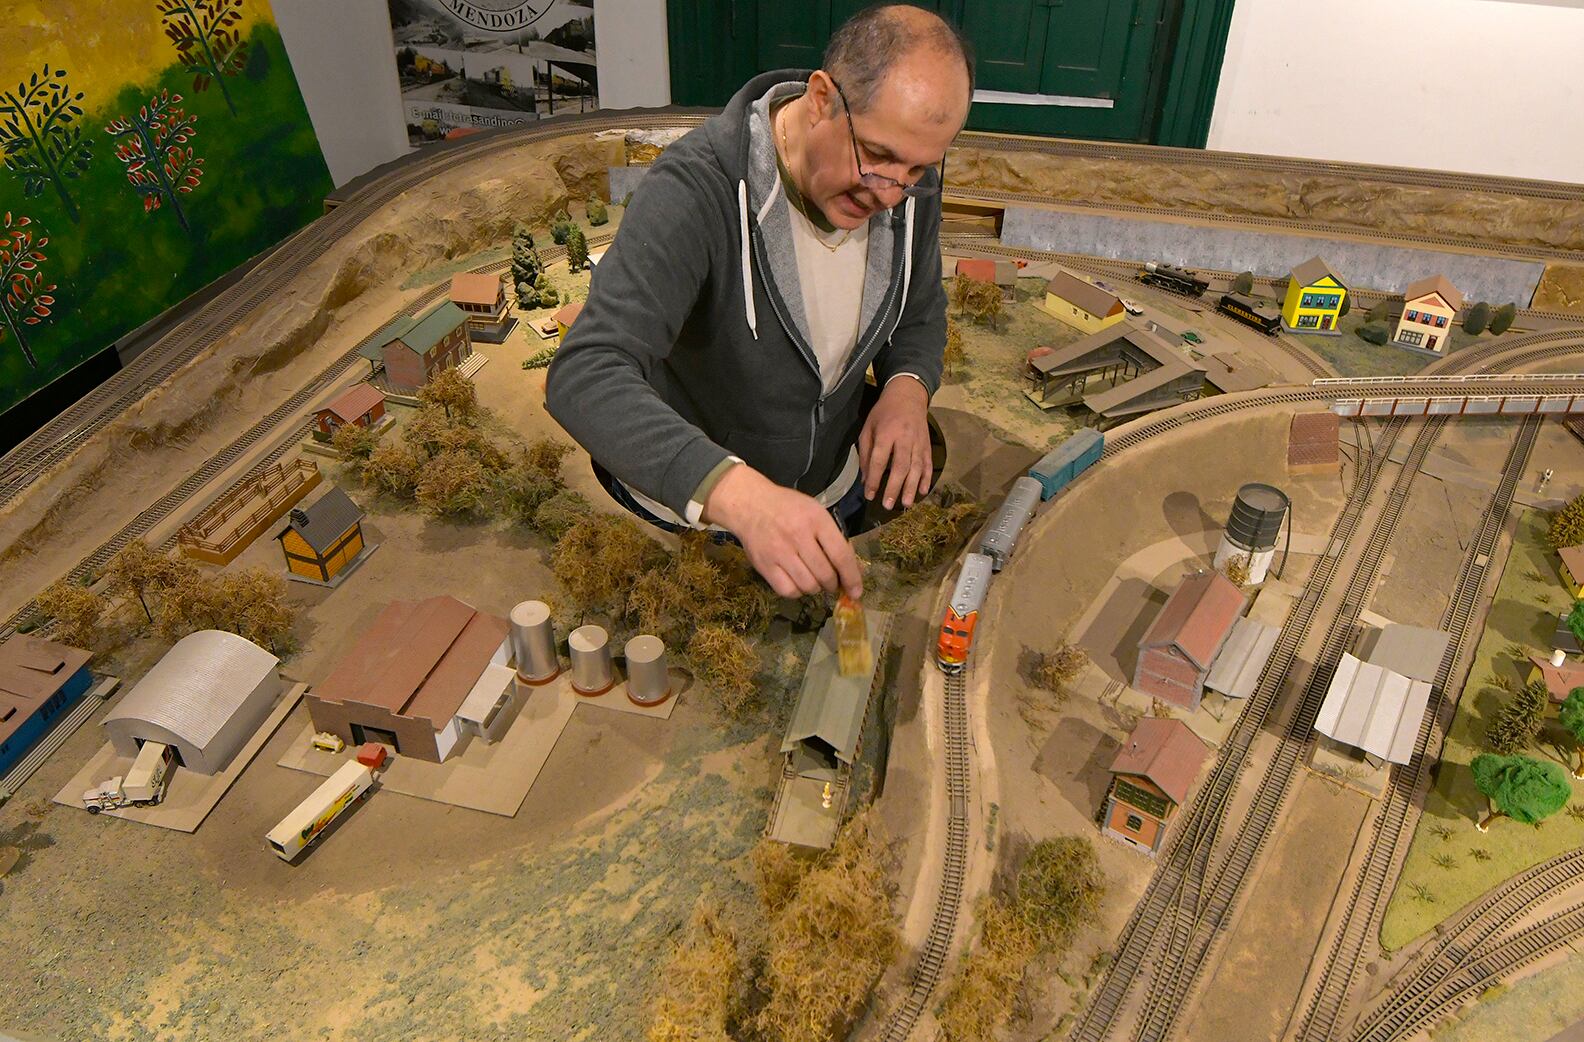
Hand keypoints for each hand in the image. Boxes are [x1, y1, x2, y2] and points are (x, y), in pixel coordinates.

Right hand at [703, 464, 863, 599]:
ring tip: (813, 580)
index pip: (841, 555)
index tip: (856, 592)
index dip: (852, 578)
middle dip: (833, 585)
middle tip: (831, 583)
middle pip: (825, 575)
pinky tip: (797, 582)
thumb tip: (852, 570)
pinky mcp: (764, 565)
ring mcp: (779, 552)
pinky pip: (788, 591)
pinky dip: (797, 592)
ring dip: (816, 588)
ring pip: (808, 586)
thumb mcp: (815, 512)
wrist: (750, 504)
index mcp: (816, 520)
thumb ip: (833, 538)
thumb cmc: (788, 508)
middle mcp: (798, 536)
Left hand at [860, 376, 931, 509]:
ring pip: (916, 468)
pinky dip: (926, 479)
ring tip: (906, 504)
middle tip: (887, 505)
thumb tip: (865, 479)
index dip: (874, 478)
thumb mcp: (868, 427)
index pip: (879, 459)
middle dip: (894, 487)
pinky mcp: (928, 445)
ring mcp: (918, 442)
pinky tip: (922, 491)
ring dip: (911, 487)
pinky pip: (928, 464)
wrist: (908, 396)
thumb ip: (865, 453)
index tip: (869, 494)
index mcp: (886, 433)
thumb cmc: (884, 413)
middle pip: (900, 466)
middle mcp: (904, 438)